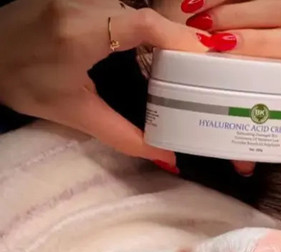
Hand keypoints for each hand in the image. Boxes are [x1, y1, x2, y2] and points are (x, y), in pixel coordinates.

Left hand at [0, 0, 209, 165]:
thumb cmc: (23, 84)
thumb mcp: (75, 114)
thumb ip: (123, 136)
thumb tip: (163, 155)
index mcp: (78, 33)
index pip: (141, 23)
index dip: (177, 36)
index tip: (203, 56)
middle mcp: (79, 3)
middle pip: (143, 13)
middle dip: (175, 36)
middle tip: (198, 64)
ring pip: (133, 7)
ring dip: (158, 30)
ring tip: (180, 58)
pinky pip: (119, 6)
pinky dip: (140, 25)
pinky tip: (149, 45)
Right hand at [153, 0, 280, 173]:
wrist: (181, 22)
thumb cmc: (201, 65)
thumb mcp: (215, 98)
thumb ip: (231, 128)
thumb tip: (244, 167)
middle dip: (260, 44)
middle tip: (219, 48)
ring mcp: (275, 12)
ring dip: (241, 16)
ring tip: (204, 28)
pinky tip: (195, 7)